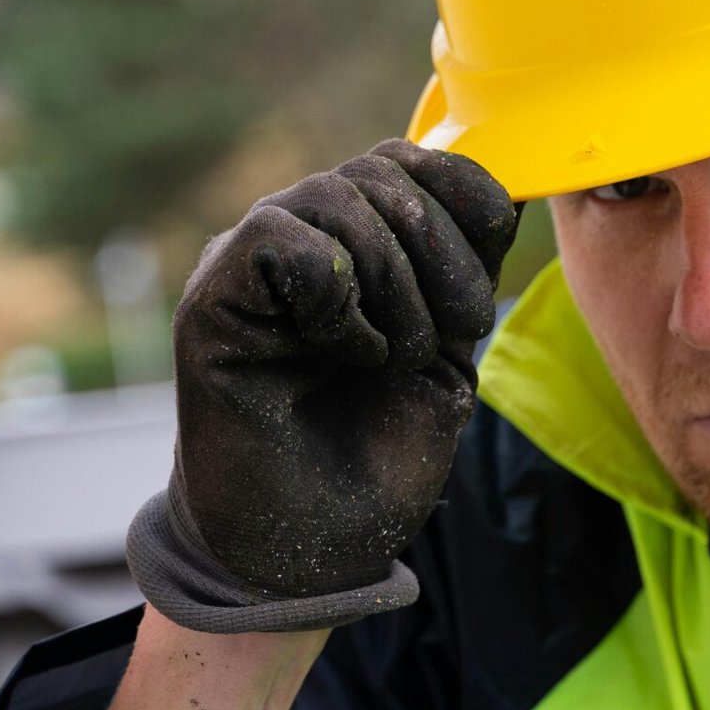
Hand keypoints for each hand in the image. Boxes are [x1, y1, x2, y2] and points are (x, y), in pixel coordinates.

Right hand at [166, 141, 516, 599]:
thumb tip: (497, 199)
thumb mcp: (446, 357)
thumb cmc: (373, 462)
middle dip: (441, 250)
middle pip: (382, 170)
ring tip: (392, 356)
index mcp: (360, 245)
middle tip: (452, 333)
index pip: (414, 160)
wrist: (313, 549)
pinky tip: (342, 349)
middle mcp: (301, 238)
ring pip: (334, 196)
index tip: (487, 277)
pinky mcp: (213, 297)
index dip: (468, 197)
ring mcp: (251, 263)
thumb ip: (460, 278)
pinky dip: (333, 293)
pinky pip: (278, 238)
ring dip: (392, 281)